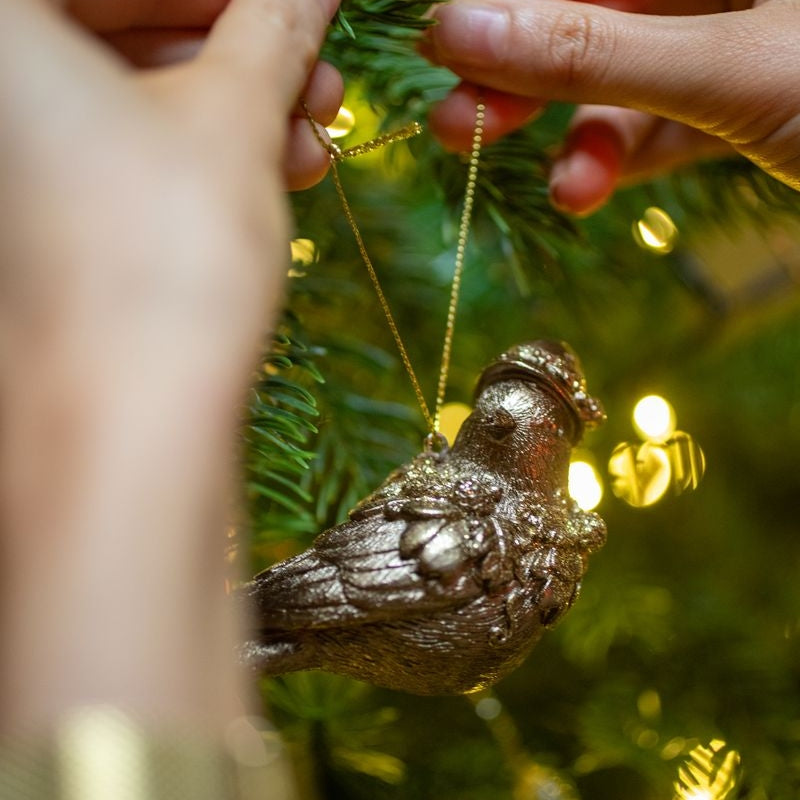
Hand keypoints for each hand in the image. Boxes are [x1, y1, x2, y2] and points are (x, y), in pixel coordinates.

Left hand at [0, 0, 340, 733]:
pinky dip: (187, 150)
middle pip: (108, 23)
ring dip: (222, 101)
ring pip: (114, 92)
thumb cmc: (160, 265)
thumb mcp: (235, 121)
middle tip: (310, 59)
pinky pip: (106, 152)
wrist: (122, 437)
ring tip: (311, 125)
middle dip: (229, 40)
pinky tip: (270, 164)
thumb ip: (272, 29)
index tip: (289, 4)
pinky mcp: (25, 225)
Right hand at [424, 0, 799, 214]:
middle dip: (524, 77)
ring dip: (578, 140)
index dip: (503, 3)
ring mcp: (733, 43)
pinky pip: (663, 127)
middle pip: (594, 19)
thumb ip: (592, 53)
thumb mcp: (728, 65)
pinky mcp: (743, 105)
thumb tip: (456, 27)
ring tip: (558, 190)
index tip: (437, 46)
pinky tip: (585, 193)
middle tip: (454, 124)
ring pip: (625, 83)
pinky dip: (623, 163)